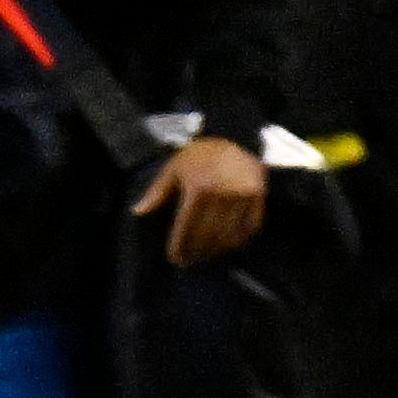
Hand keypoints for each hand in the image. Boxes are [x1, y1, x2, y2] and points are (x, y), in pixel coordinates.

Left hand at [136, 133, 269, 267]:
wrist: (234, 136)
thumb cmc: (199, 154)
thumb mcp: (173, 168)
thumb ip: (157, 191)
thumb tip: (138, 212)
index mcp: (199, 188)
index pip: (186, 226)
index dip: (180, 246)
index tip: (175, 258)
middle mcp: (223, 193)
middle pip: (207, 234)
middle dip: (196, 251)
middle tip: (189, 261)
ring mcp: (243, 196)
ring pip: (228, 234)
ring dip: (215, 250)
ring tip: (204, 256)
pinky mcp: (259, 196)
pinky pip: (249, 226)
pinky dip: (237, 240)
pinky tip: (226, 246)